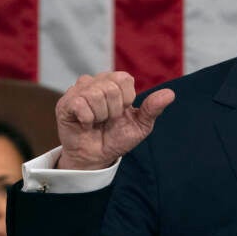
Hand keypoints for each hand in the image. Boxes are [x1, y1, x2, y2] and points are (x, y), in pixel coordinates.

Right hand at [55, 72, 174, 169]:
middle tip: (108, 120)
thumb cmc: (118, 137)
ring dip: (100, 116)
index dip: (126, 99)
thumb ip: (153, 108)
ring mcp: (78, 90)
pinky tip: (85, 124)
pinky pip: (80, 104)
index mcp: (114, 82)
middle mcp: (96, 81)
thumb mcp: (141, 125)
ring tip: (96, 122)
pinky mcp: (65, 103)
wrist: (98, 157)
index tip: (122, 112)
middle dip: (114, 110)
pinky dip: (87, 119)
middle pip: (111, 88)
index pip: (124, 79)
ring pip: (95, 95)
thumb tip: (171, 94)